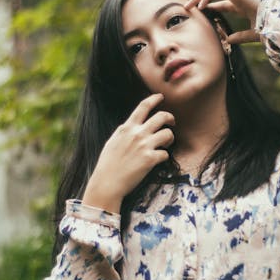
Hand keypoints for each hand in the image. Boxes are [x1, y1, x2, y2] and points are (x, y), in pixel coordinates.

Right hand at [82, 94, 174, 211]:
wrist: (107, 183)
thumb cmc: (108, 164)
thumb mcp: (113, 141)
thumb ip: (125, 132)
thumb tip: (132, 127)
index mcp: (127, 128)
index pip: (143, 106)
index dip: (154, 99)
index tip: (161, 96)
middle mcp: (137, 134)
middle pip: (161, 116)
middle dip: (170, 117)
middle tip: (172, 122)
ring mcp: (144, 146)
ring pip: (168, 134)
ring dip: (170, 138)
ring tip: (165, 144)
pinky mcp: (150, 159)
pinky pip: (166, 154)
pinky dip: (163, 157)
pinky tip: (158, 160)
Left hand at [185, 0, 264, 43]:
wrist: (279, 23)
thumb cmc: (270, 27)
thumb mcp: (252, 35)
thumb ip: (241, 36)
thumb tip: (229, 39)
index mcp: (242, 5)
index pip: (222, 3)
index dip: (210, 5)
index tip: (198, 10)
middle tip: (187, 5)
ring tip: (189, 3)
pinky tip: (200, 5)